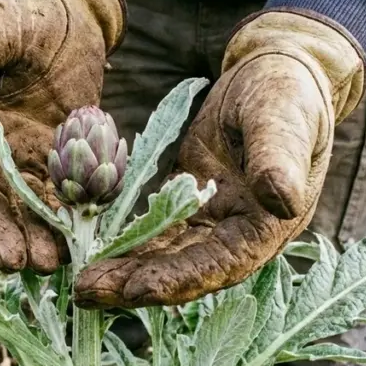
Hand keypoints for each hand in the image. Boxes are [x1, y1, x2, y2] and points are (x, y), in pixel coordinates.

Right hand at [0, 0, 124, 274]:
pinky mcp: (61, 163)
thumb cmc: (22, 12)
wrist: (70, 11)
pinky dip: (69, 220)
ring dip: (34, 238)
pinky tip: (81, 239)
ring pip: (24, 209)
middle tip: (16, 262)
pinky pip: (63, 198)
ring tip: (52, 262)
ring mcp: (24, 161)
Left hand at [74, 10, 365, 307]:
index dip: (179, 280)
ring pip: (163, 256)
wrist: (276, 74)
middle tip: (84, 291)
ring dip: (124, 270)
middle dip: (135, 284)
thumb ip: (279, 158)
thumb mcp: (282, 119)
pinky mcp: (187, 203)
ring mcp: (211, 221)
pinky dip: (124, 242)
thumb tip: (283, 200)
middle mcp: (239, 235)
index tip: (136, 290)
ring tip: (80, 283)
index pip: (221, 265)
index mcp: (268, 226)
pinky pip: (153, 229)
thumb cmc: (285, 93)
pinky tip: (90, 248)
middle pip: (184, 271)